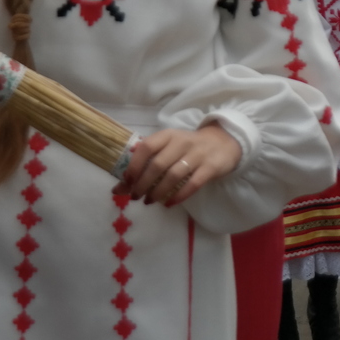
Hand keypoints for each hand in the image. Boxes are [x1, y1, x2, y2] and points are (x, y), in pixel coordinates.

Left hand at [114, 124, 242, 207]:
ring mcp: (198, 154)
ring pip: (174, 175)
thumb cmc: (187, 148)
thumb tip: (116, 189)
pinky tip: (169, 203)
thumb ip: (143, 166)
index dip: (135, 165)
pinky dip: (179, 195)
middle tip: (136, 196)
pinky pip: (193, 184)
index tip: (128, 180)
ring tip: (150, 201)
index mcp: (168, 135)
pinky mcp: (211, 167)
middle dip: (144, 183)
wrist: (223, 143)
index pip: (147, 146)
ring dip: (159, 191)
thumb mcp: (167, 150)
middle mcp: (182, 142)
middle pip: (158, 164)